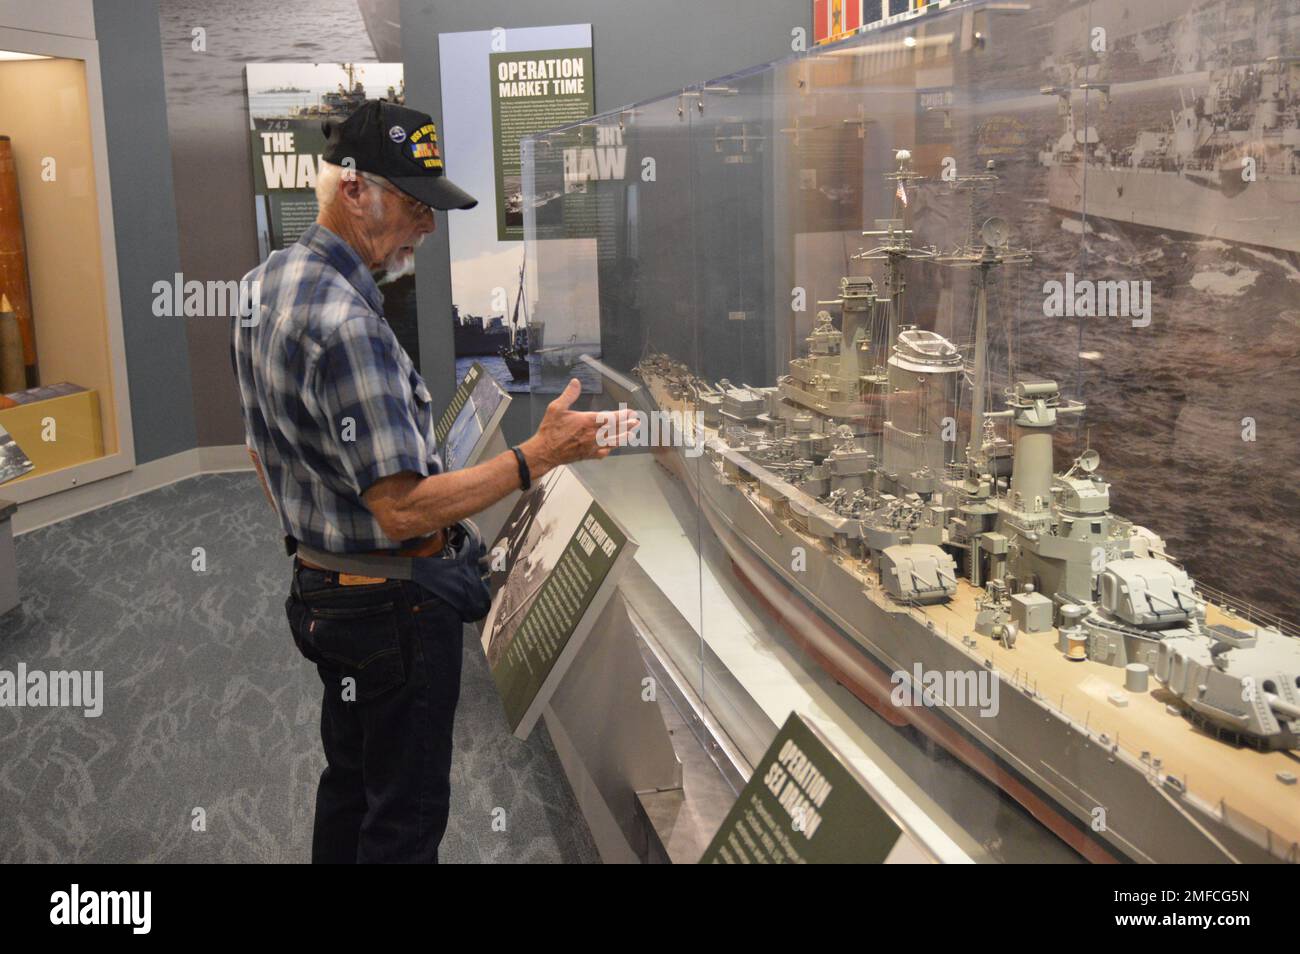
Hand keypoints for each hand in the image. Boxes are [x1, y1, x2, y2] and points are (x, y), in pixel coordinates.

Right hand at [521, 378, 639, 476]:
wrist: (544, 452)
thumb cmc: (550, 430)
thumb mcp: (556, 408)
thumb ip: (568, 395)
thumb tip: (576, 382)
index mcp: (587, 421)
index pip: (609, 418)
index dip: (621, 416)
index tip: (630, 412)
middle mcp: (593, 435)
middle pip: (615, 430)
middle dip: (627, 425)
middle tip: (637, 421)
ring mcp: (592, 446)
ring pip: (613, 442)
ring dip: (624, 436)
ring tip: (633, 432)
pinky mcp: (589, 455)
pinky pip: (604, 452)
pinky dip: (611, 449)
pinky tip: (615, 446)